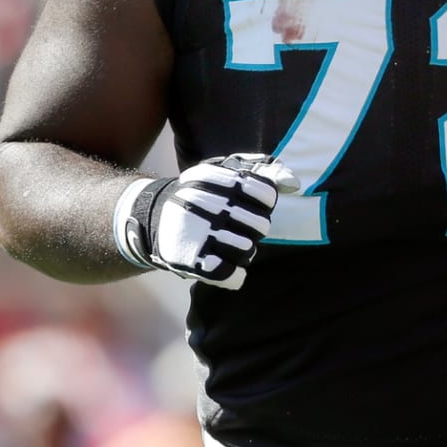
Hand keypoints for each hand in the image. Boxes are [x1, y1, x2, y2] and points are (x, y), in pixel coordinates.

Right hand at [116, 154, 298, 288]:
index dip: (264, 203)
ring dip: (242, 250)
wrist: (151, 216)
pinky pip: (233, 276)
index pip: (266, 194)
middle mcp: (207, 204)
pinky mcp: (192, 261)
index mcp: (216, 178)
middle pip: (261, 226)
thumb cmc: (201, 193)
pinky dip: (233, 274)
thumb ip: (262, 171)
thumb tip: (294, 184)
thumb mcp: (225, 171)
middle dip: (253, 228)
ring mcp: (199, 233)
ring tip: (226, 244)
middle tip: (235, 226)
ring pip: (248, 251)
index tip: (250, 204)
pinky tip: (221, 262)